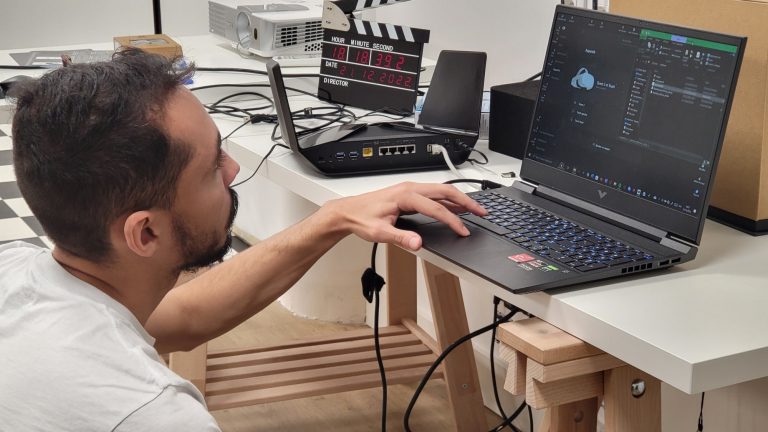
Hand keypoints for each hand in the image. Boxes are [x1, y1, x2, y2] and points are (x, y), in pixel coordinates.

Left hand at [326, 182, 487, 250]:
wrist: (348, 212)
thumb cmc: (361, 219)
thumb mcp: (379, 233)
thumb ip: (400, 238)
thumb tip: (418, 243)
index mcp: (406, 195)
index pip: (436, 208)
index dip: (452, 221)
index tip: (463, 231)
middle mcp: (410, 188)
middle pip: (445, 192)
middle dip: (466, 202)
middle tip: (482, 212)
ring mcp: (410, 190)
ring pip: (441, 191)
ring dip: (459, 200)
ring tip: (475, 209)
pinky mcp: (409, 194)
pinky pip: (434, 195)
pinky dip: (448, 200)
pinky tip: (455, 207)